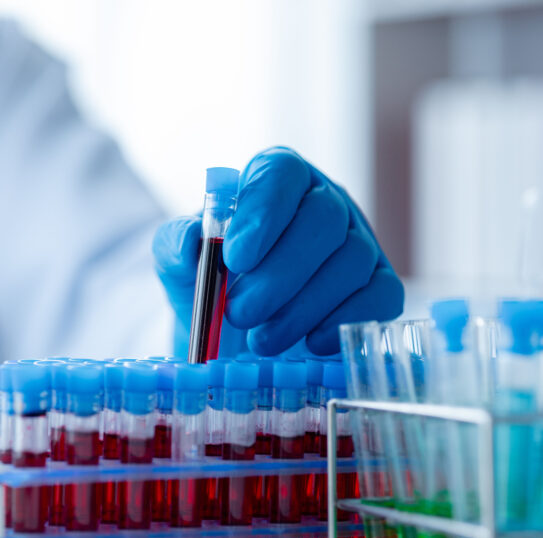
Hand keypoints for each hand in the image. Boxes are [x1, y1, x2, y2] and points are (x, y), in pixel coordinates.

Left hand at [154, 146, 402, 356]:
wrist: (231, 325)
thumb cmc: (208, 279)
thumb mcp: (178, 261)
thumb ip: (175, 245)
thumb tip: (189, 239)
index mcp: (275, 180)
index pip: (282, 174)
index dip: (263, 214)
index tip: (234, 258)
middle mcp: (323, 201)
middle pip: (323, 219)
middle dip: (280, 273)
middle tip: (239, 313)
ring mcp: (357, 241)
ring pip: (351, 261)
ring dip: (304, 307)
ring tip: (261, 341)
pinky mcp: (378, 284)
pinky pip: (381, 296)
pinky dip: (346, 321)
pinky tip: (310, 343)